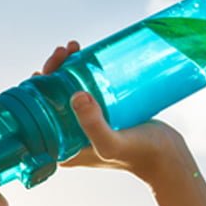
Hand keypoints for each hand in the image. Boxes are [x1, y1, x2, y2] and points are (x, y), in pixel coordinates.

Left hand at [32, 40, 199, 187]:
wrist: (168, 158)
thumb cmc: (139, 155)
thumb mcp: (113, 143)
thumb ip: (94, 126)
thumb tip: (76, 96)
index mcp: (61, 147)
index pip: (38, 114)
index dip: (37, 88)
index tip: (48, 67)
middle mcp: (68, 137)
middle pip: (51, 98)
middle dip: (52, 71)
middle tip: (65, 51)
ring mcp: (85, 126)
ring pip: (67, 91)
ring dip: (66, 67)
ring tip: (74, 48)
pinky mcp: (102, 115)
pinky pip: (85, 89)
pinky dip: (82, 72)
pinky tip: (85, 56)